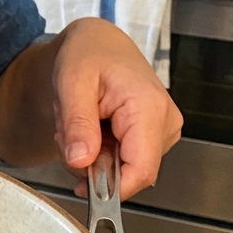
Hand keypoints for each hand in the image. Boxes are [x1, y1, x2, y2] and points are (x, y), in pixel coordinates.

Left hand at [52, 17, 181, 198]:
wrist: (98, 42)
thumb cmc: (87, 53)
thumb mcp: (71, 82)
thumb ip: (77, 124)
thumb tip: (81, 162)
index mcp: (149, 108)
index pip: (141, 171)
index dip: (111, 190)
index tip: (81, 187)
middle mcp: (164, 122)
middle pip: (127, 173)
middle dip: (90, 162)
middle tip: (68, 130)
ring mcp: (162, 131)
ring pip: (122, 170)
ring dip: (91, 154)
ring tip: (79, 122)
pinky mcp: (153, 136)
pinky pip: (122, 161)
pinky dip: (98, 150)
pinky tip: (91, 126)